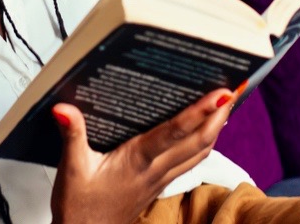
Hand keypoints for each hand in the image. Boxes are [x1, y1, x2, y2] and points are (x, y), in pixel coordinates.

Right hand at [49, 88, 233, 223]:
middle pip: (198, 142)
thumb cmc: (80, 207)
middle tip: (235, 92)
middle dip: (219, 117)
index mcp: (137, 161)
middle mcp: (154, 169)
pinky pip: (189, 163)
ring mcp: (159, 179)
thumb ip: (72, 135)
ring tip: (226, 107)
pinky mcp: (157, 185)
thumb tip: (64, 108)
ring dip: (215, 130)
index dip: (200, 112)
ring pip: (198, 153)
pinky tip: (204, 135)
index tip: (220, 94)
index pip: (175, 132)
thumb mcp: (71, 169)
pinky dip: (202, 145)